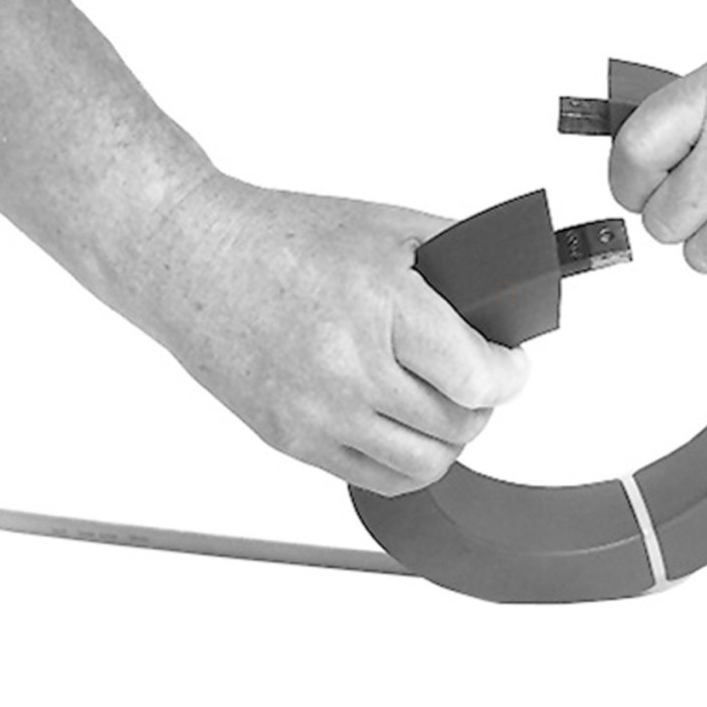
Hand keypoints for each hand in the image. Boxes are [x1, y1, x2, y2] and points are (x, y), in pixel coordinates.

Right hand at [148, 174, 529, 495]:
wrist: (193, 258)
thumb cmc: (280, 238)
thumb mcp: (386, 225)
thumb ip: (458, 255)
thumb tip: (510, 289)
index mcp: (381, 306)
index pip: (477, 378)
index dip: (511, 375)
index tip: (512, 366)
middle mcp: (348, 367)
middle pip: (459, 425)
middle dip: (483, 402)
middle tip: (477, 378)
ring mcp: (316, 412)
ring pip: (424, 465)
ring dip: (449, 438)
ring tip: (443, 406)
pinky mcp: (291, 440)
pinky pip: (378, 481)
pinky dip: (406, 461)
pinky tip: (404, 428)